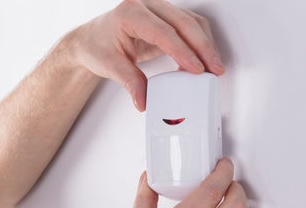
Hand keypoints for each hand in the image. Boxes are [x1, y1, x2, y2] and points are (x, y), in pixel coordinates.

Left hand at [65, 0, 224, 110]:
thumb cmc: (98, 46)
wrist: (92, 39)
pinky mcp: (166, 17)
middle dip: (202, 48)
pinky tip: (204, 60)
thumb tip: (144, 100)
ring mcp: (159, 8)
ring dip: (205, 45)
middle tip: (214, 69)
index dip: (182, 51)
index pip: (163, 32)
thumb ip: (130, 82)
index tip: (196, 69)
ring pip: (191, 22)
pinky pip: (190, 25)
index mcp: (130, 12)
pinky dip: (200, 42)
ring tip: (213, 67)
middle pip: (183, 23)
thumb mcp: (110, 65)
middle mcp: (147, 4)